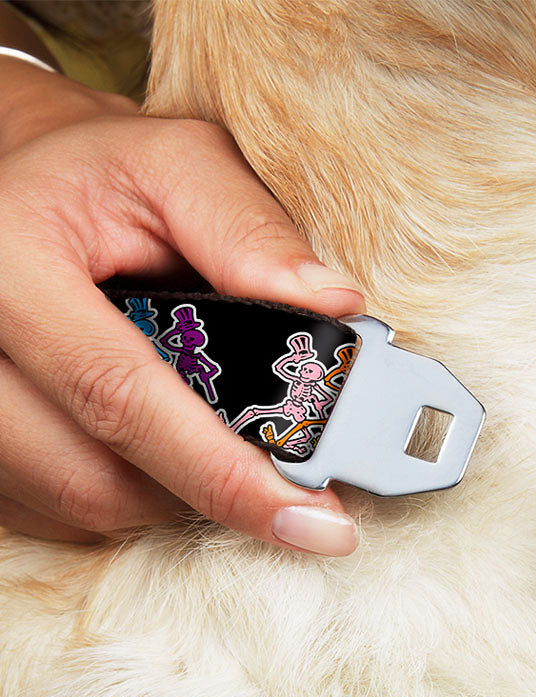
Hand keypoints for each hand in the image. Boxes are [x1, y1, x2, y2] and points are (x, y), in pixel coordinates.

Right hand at [0, 58, 363, 553]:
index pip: (121, 397)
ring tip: (226, 446)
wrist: (20, 188)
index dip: (224, 474)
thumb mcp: (177, 166)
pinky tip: (168, 448)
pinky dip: (134, 493)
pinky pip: (61, 509)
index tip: (316, 522)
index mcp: (9, 267)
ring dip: (175, 494)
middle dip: (211, 492)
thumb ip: (249, 229)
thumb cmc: (101, 175)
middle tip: (293, 487)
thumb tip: (334, 306)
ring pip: (83, 504)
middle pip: (97, 478)